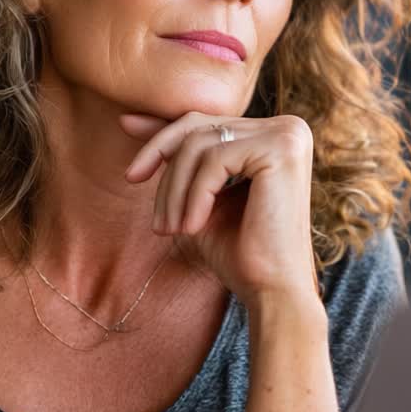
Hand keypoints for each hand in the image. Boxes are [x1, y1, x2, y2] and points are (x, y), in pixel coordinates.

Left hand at [119, 111, 319, 308]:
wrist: (273, 292)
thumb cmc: (239, 253)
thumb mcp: (198, 196)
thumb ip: (178, 158)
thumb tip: (129, 119)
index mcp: (273, 134)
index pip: (206, 122)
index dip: (162, 130)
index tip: (123, 124)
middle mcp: (287, 127)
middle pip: (199, 126)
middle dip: (162, 164)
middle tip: (146, 206)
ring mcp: (287, 135)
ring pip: (200, 144)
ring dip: (174, 190)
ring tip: (170, 230)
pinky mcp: (280, 150)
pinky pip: (214, 162)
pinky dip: (194, 197)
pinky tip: (192, 228)